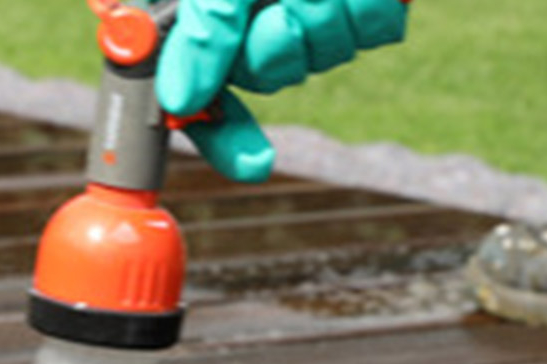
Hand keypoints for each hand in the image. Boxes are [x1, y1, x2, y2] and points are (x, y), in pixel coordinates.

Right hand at [156, 0, 408, 181]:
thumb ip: (201, 39)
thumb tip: (177, 103)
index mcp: (202, 10)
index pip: (193, 91)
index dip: (218, 134)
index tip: (252, 165)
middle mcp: (251, 16)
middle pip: (265, 78)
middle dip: (279, 48)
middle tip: (280, 8)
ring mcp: (310, 11)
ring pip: (321, 57)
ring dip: (324, 18)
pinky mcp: (363, 4)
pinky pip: (370, 31)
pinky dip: (367, 8)